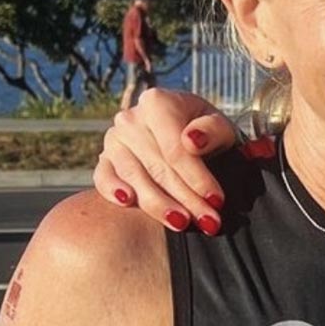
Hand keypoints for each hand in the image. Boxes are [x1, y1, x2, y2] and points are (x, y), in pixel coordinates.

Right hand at [93, 88, 236, 233]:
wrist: (188, 134)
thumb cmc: (207, 132)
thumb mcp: (221, 127)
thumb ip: (213, 131)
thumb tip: (191, 140)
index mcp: (158, 103)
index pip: (175, 148)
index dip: (197, 177)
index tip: (216, 200)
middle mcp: (131, 119)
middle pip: (158, 166)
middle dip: (186, 199)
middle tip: (209, 222)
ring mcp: (114, 140)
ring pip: (134, 177)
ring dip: (158, 205)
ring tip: (182, 223)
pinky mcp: (104, 160)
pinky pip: (103, 178)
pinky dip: (113, 190)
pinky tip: (128, 202)